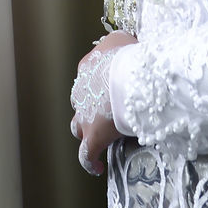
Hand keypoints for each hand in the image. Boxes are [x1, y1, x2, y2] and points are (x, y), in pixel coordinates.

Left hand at [70, 30, 137, 176]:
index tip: (112, 87)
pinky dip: (90, 161)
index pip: (89, 75)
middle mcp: (80, 91)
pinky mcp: (92, 137)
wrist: (129, 78)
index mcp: (87, 67)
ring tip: (100, 135)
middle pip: (80, 101)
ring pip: (78, 126)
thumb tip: (126, 46)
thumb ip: (120, 44)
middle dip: (91, 106)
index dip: (100, 83)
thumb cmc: (129, 57)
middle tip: (108, 109)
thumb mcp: (123, 40)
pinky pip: (86, 154)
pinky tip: (97, 167)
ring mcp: (84, 116)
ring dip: (87, 130)